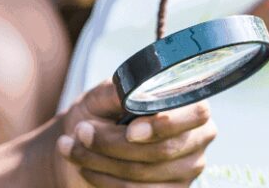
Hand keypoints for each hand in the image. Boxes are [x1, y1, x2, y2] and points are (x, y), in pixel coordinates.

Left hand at [53, 81, 215, 186]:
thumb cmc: (100, 114)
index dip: (164, 125)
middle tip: (81, 132)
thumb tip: (130, 90)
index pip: (195, 115)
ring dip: (102, 162)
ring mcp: (187, 170)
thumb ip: (118, 91)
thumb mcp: (103, 97)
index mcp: (191, 105)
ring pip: (146, 174)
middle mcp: (198, 138)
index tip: (130, 131)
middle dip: (115, 144)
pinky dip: (106, 181)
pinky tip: (87, 168)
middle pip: (164, 149)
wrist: (87, 146)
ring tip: (70, 148)